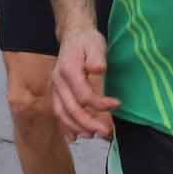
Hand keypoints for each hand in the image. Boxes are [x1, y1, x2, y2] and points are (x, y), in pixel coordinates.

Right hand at [47, 24, 118, 138]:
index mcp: (68, 70)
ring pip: (62, 113)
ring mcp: (55, 88)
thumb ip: (96, 57)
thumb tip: (98, 69)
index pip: (83, 95)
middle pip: (72, 109)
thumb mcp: (95, 44)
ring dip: (77, 127)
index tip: (117, 104)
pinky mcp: (56, 93)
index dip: (100, 104)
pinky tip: (74, 137)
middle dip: (89, 123)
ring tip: (93, 135)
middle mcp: (58, 81)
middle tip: (106, 132)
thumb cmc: (86, 41)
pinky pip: (58, 112)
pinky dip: (65, 126)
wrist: (73, 36)